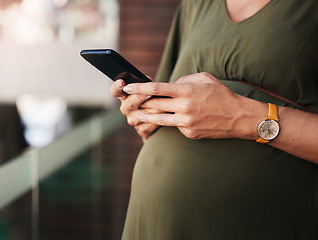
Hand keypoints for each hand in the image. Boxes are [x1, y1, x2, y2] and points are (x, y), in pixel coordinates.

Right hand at [110, 79, 160, 142]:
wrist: (157, 122)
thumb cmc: (153, 100)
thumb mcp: (148, 91)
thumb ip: (146, 85)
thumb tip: (148, 80)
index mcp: (125, 96)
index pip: (115, 91)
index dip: (116, 87)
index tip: (121, 83)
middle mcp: (126, 108)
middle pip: (130, 102)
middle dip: (141, 97)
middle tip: (150, 93)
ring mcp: (133, 120)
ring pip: (144, 114)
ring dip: (156, 109)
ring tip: (166, 105)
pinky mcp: (142, 130)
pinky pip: (152, 123)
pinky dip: (161, 119)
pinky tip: (167, 115)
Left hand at [122, 72, 264, 139]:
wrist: (238, 117)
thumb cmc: (221, 94)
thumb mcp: (203, 78)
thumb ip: (183, 80)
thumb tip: (168, 86)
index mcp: (186, 91)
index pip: (155, 89)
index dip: (138, 88)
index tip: (127, 87)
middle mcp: (183, 108)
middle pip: (153, 105)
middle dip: (140, 102)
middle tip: (130, 101)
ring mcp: (185, 123)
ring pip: (159, 119)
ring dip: (147, 116)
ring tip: (138, 113)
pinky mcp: (189, 133)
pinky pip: (174, 126)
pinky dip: (171, 121)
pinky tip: (173, 119)